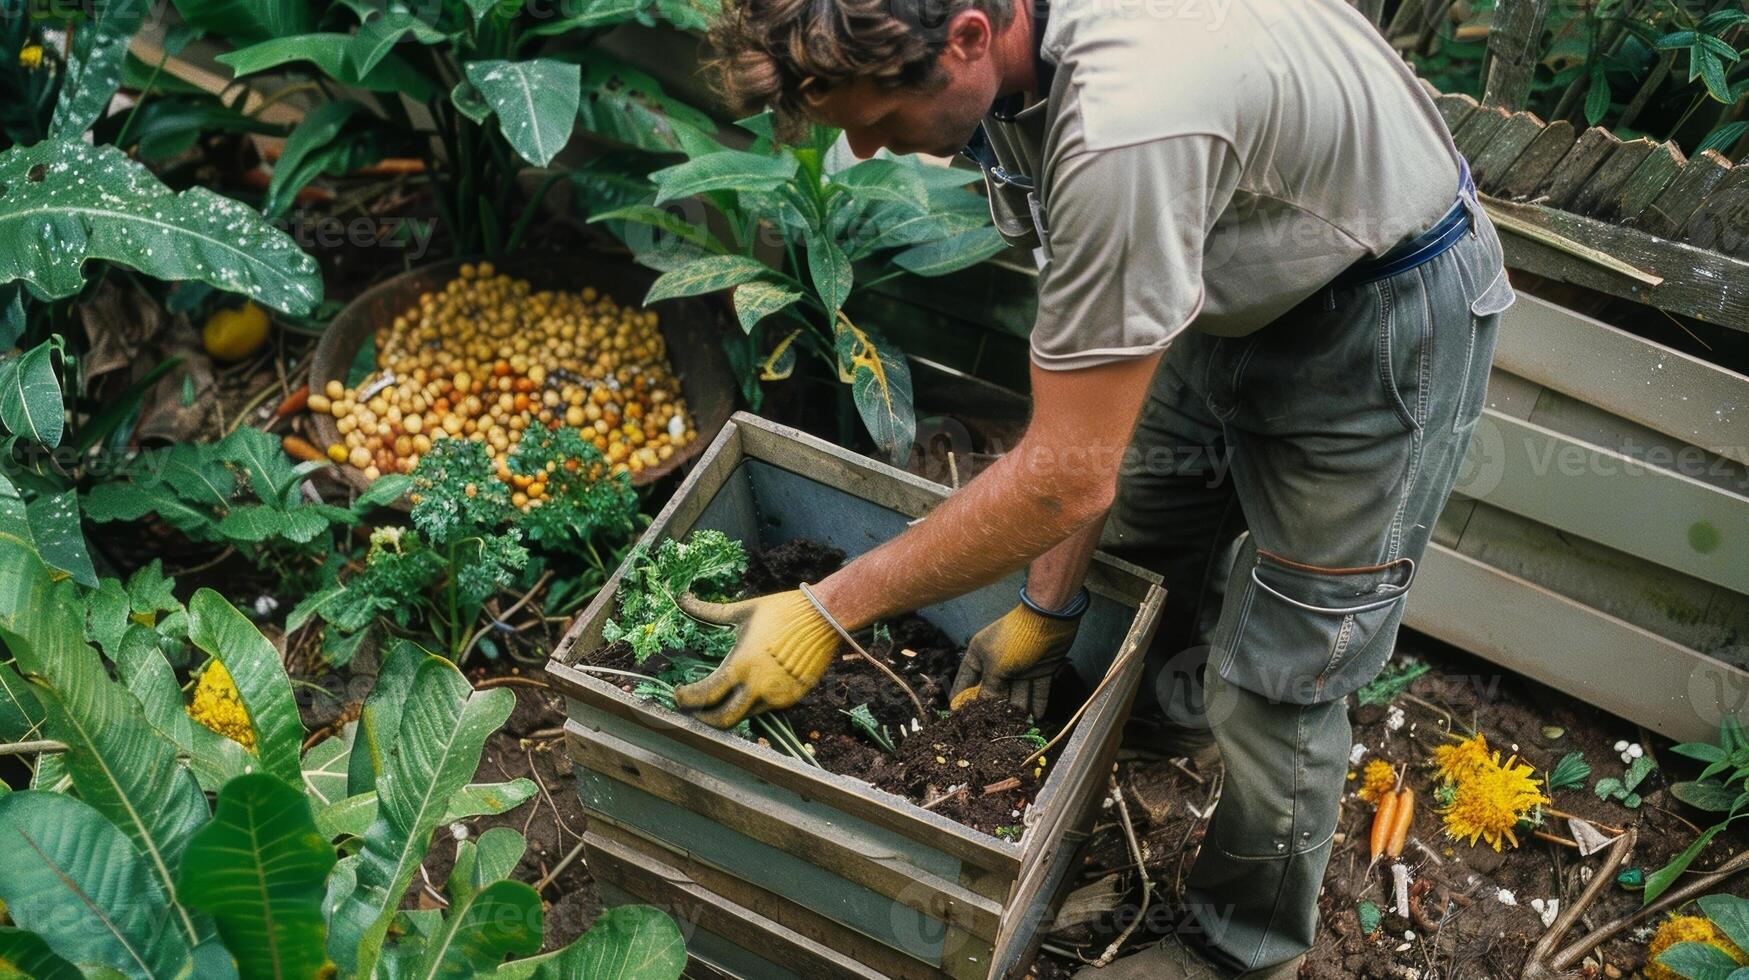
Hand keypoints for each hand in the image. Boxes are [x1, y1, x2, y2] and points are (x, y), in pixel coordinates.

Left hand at [672, 590, 840, 727]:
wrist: (825, 617)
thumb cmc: (782, 610)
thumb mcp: (743, 611)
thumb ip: (709, 611)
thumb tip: (682, 599)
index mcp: (741, 665)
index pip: (705, 695)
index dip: (686, 699)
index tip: (678, 695)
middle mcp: (758, 687)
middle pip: (724, 720)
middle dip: (705, 720)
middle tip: (695, 710)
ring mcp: (778, 696)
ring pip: (746, 714)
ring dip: (731, 708)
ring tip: (723, 696)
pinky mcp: (793, 697)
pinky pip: (767, 706)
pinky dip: (754, 700)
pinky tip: (752, 686)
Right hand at [949, 599, 1082, 717]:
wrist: (1048, 620)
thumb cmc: (1014, 640)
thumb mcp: (996, 666)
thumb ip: (989, 690)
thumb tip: (983, 708)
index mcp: (979, 655)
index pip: (966, 680)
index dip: (962, 698)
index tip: (960, 717)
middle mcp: (997, 662)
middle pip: (994, 691)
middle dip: (996, 709)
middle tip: (994, 729)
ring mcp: (1020, 667)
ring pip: (1017, 693)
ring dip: (1019, 709)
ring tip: (1018, 726)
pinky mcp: (1039, 670)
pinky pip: (1036, 689)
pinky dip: (1037, 702)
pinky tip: (1037, 718)